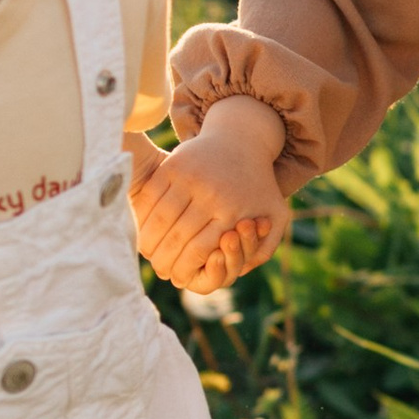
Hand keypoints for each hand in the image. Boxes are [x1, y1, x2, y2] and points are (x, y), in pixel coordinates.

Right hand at [127, 100, 291, 293]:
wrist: (242, 139)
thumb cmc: (259, 187)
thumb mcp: (277, 216)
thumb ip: (264, 249)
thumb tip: (241, 272)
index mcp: (234, 211)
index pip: (199, 251)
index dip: (184, 269)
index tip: (177, 279)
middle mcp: (211, 194)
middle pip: (177, 238)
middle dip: (164, 260)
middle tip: (159, 270)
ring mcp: (190, 177)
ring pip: (160, 219)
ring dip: (149, 240)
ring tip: (147, 254)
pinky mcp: (174, 165)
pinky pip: (151, 197)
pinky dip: (142, 216)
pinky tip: (141, 229)